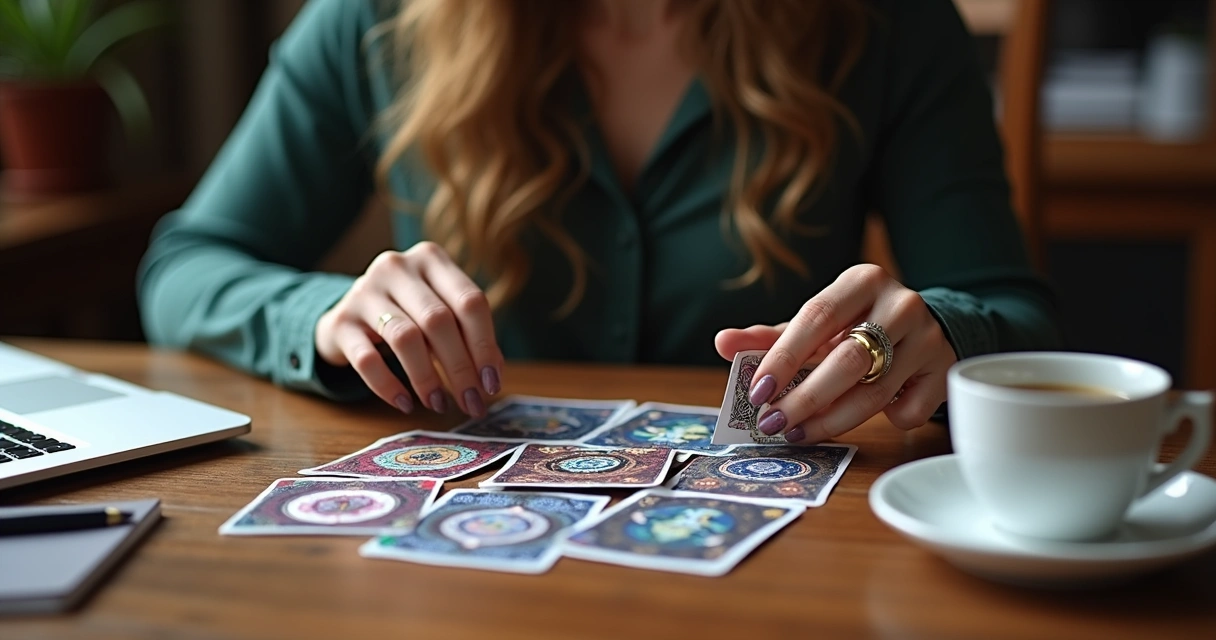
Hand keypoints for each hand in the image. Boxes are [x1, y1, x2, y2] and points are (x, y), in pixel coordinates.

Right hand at [315, 242, 503, 416]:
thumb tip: (492, 376)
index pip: (470, 301)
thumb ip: (469, 338)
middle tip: (471, 403)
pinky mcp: (340, 321)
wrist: (348, 315)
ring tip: (439, 404)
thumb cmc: (408, 315)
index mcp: (431, 259)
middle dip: (460, 368)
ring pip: (405, 338)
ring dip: (427, 378)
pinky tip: (405, 403)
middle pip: (438, 320)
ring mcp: (364, 290)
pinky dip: (388, 385)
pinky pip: (366, 359)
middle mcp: (397, 267)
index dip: (485, 345)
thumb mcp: (441, 315)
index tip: (492, 383)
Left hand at [714, 264, 956, 442]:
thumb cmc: (859, 326)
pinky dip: (883, 421)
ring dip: (830, 421)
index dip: (783, 357)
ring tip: (798, 433)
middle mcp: (900, 304)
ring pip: (875, 392)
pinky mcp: (945, 370)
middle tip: (774, 423)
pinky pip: (907, 410)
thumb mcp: (816, 325)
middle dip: (804, 399)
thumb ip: (769, 336)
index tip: (757, 391)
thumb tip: (722, 343)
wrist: (930, 326)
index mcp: (861, 281)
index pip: (815, 317)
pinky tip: (863, 418)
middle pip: (847, 360)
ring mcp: (927, 337)